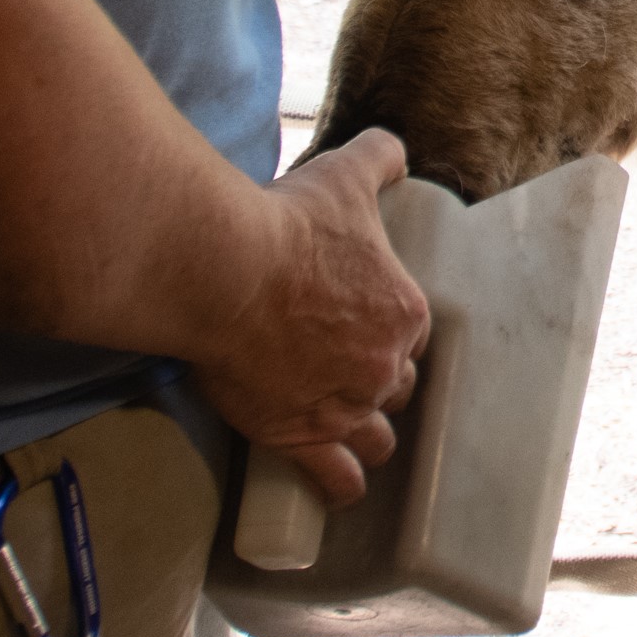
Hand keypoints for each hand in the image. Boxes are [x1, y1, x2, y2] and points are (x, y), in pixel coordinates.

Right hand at [178, 130, 431, 505]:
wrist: (224, 271)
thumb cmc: (285, 223)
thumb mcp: (345, 177)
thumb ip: (379, 158)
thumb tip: (393, 150)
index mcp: (405, 312)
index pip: (412, 335)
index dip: (388, 335)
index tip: (363, 331)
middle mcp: (384, 366)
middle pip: (395, 386)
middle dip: (377, 381)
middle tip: (346, 374)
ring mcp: (345, 406)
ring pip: (375, 435)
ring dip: (366, 434)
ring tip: (350, 434)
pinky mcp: (300, 436)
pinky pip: (336, 477)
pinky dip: (341, 484)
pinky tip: (341, 487)